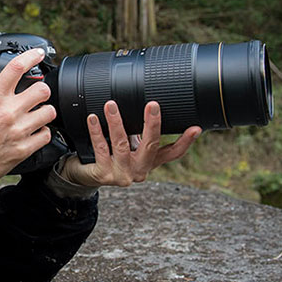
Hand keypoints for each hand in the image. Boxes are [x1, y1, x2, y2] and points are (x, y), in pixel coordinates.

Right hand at [0, 48, 55, 204]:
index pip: (16, 68)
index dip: (31, 56)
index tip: (37, 54)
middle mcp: (7, 113)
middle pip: (42, 90)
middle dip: (41, 88)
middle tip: (37, 92)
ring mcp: (18, 132)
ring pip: (48, 112)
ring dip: (44, 110)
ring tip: (36, 112)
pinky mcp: (23, 149)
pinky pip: (46, 134)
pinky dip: (43, 131)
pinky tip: (34, 130)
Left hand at [60, 100, 199, 187]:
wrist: (86, 176)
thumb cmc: (110, 156)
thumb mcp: (130, 146)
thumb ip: (140, 133)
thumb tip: (150, 105)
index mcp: (149, 162)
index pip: (173, 153)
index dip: (186, 142)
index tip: (195, 128)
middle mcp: (139, 170)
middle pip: (150, 146)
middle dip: (152, 124)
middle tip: (153, 105)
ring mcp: (121, 174)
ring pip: (121, 144)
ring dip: (116, 122)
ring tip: (111, 105)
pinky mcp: (103, 174)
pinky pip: (100, 148)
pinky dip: (96, 131)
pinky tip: (93, 118)